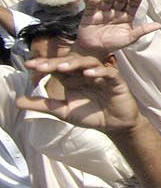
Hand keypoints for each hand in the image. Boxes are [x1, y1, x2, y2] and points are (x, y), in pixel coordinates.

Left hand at [17, 53, 142, 135]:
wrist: (114, 126)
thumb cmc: (90, 115)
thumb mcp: (62, 111)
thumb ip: (42, 105)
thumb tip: (16, 101)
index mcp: (72, 78)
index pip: (57, 67)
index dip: (44, 65)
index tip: (29, 65)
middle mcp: (85, 74)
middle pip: (70, 62)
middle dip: (55, 62)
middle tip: (42, 65)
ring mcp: (101, 76)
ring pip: (88, 62)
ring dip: (75, 63)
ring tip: (62, 67)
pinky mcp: (116, 82)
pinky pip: (108, 73)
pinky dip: (98, 72)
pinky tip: (87, 74)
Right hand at [74, 0, 160, 58]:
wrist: (95, 50)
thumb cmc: (113, 43)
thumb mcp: (130, 38)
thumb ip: (143, 30)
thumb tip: (159, 25)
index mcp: (126, 16)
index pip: (132, 6)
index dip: (135, 0)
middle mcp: (115, 12)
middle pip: (120, 1)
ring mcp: (102, 12)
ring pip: (107, 2)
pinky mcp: (89, 16)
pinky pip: (91, 8)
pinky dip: (93, 4)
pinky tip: (96, 0)